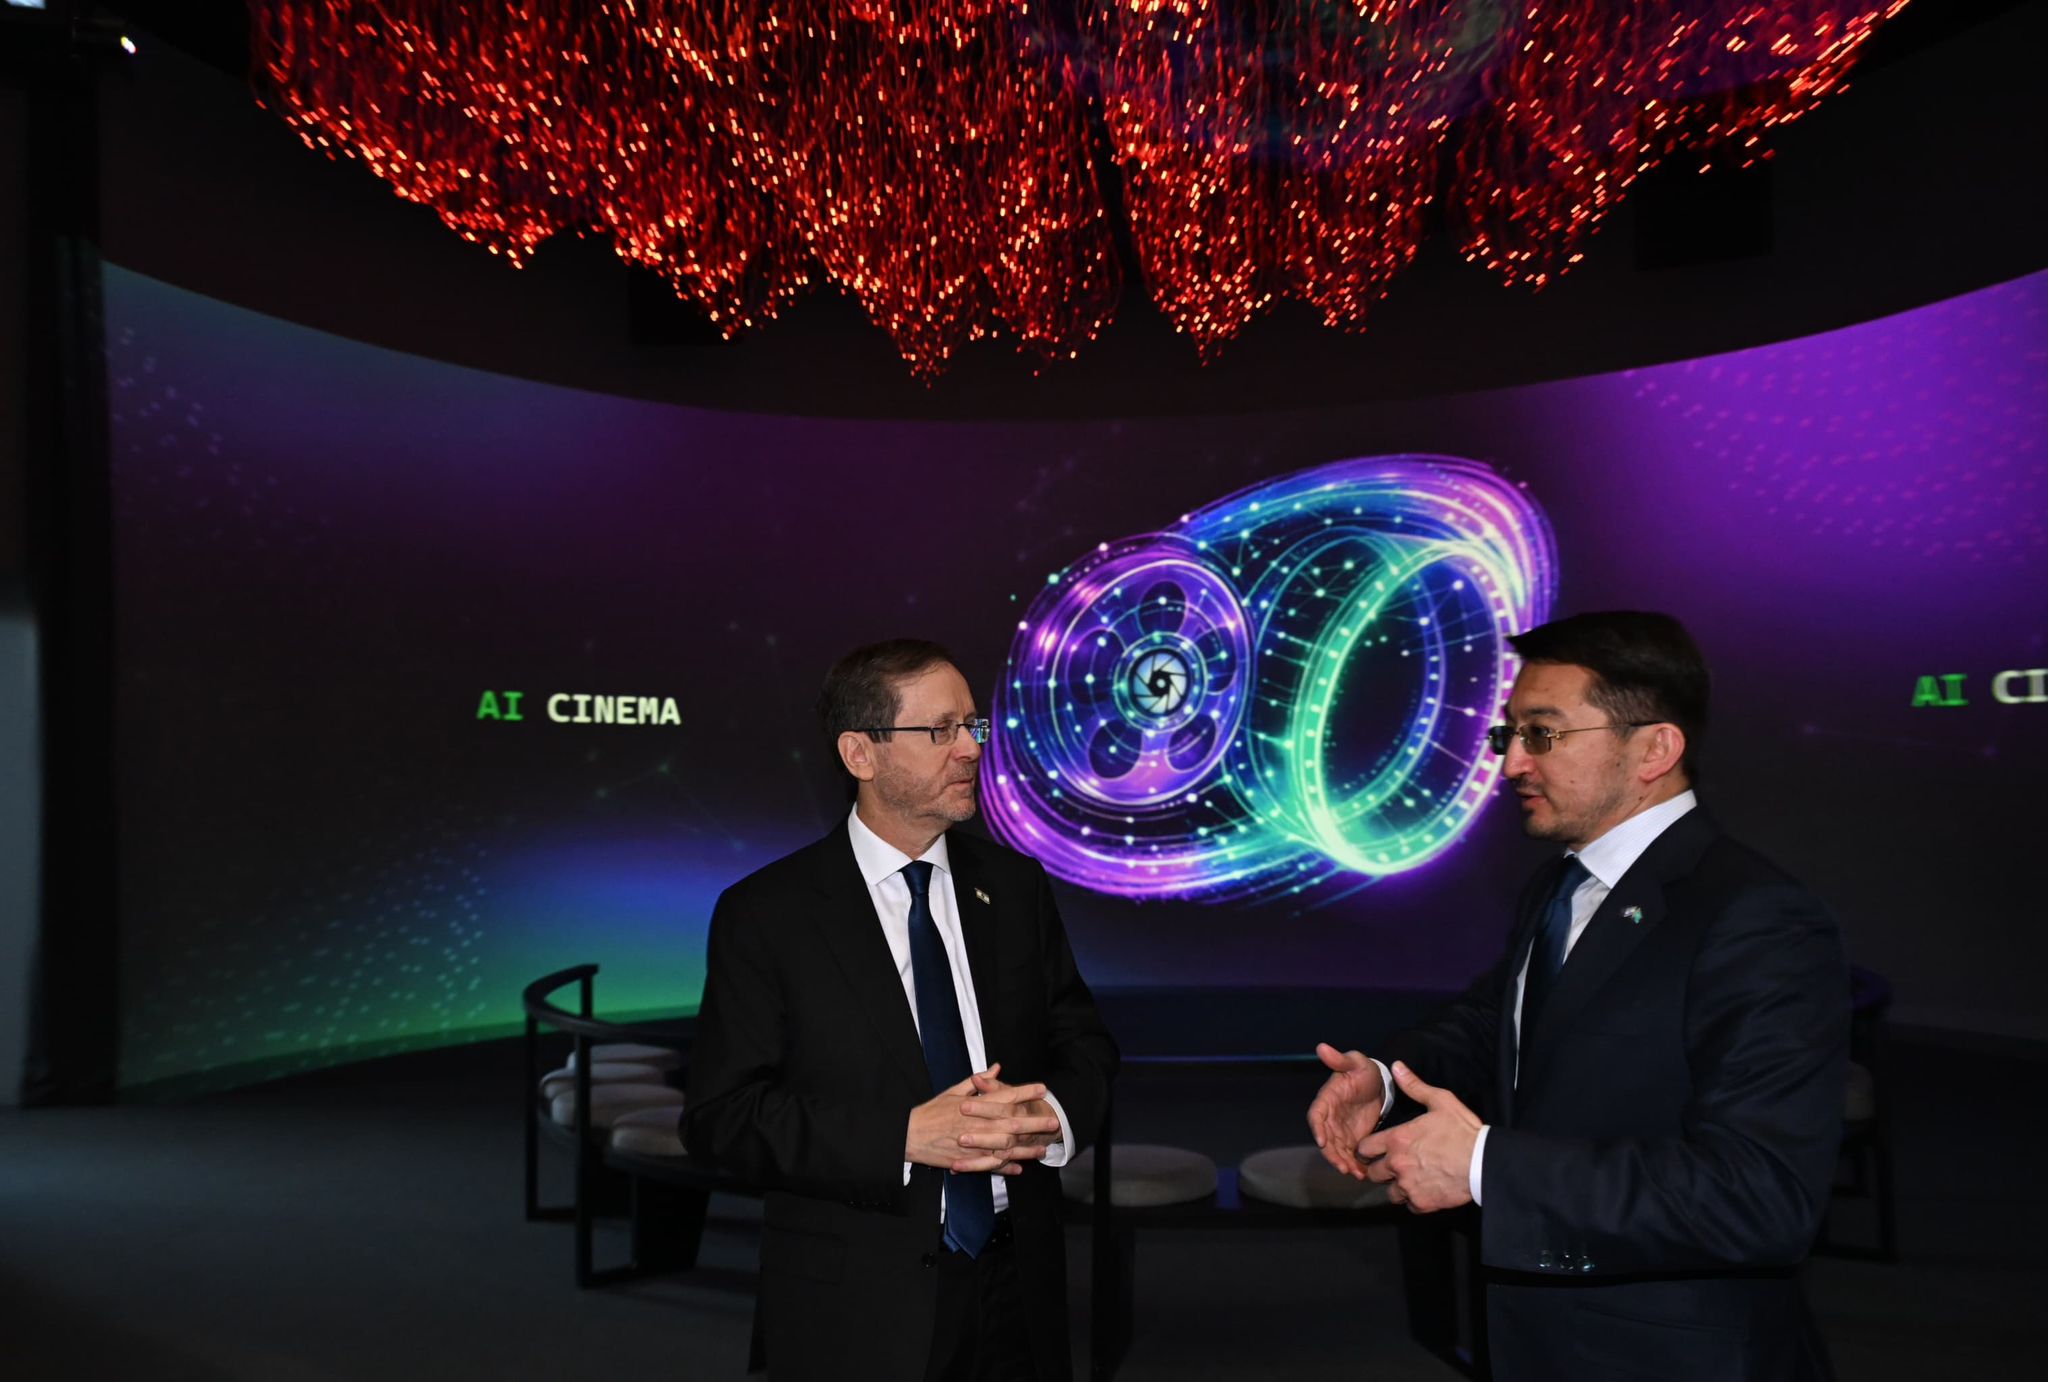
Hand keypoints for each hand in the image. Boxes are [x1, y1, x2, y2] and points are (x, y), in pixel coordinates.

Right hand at [904, 1065, 1058, 1176]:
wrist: (908, 1135)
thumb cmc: (930, 1112)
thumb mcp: (952, 1092)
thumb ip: (977, 1082)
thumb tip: (996, 1068)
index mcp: (974, 1105)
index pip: (1005, 1096)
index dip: (1025, 1092)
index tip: (1042, 1089)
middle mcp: (976, 1124)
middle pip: (1010, 1123)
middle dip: (1033, 1122)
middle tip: (1053, 1121)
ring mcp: (972, 1144)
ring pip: (1004, 1147)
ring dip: (1025, 1149)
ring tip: (1041, 1149)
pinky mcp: (966, 1160)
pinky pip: (990, 1165)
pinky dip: (1005, 1167)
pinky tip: (1019, 1168)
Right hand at [1307, 1042, 1386, 1178]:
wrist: (1378, 1083)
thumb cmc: (1363, 1070)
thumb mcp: (1354, 1062)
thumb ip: (1339, 1059)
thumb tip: (1321, 1047)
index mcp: (1326, 1100)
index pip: (1316, 1116)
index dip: (1318, 1129)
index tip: (1323, 1141)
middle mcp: (1329, 1118)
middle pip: (1326, 1139)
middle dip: (1332, 1154)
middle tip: (1343, 1166)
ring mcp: (1340, 1130)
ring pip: (1337, 1150)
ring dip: (1343, 1163)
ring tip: (1354, 1174)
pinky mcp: (1352, 1138)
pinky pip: (1350, 1154)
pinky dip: (1354, 1164)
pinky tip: (1363, 1174)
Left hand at [1356, 1061, 1481, 1212]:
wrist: (1484, 1162)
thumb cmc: (1462, 1131)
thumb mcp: (1441, 1101)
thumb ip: (1415, 1086)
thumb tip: (1396, 1066)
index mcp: (1397, 1140)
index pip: (1364, 1149)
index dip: (1367, 1149)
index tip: (1374, 1150)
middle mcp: (1397, 1165)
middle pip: (1373, 1173)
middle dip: (1380, 1169)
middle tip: (1394, 1165)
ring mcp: (1408, 1186)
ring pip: (1389, 1192)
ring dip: (1397, 1186)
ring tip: (1411, 1179)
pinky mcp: (1421, 1203)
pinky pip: (1409, 1205)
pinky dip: (1414, 1200)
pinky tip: (1425, 1189)